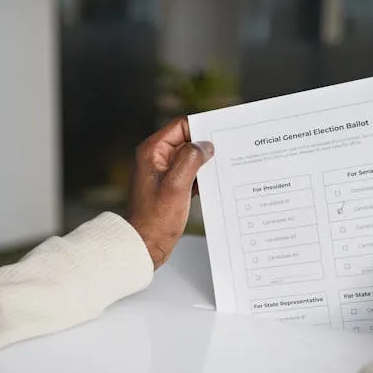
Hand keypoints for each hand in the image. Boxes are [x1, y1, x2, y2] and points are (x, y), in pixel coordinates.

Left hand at [127, 117, 213, 268]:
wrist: (145, 246)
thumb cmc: (155, 219)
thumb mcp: (176, 185)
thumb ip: (191, 159)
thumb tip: (205, 146)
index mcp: (152, 152)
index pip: (181, 126)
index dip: (201, 128)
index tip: (220, 134)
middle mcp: (156, 158)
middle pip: (188, 140)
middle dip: (206, 147)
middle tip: (226, 152)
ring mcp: (164, 173)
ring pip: (191, 158)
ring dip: (205, 163)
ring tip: (222, 168)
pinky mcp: (171, 187)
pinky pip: (190, 174)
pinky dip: (202, 177)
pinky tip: (213, 184)